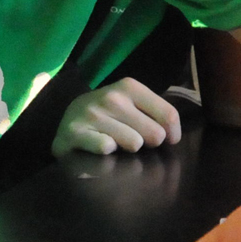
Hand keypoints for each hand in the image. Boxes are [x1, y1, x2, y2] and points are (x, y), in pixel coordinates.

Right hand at [52, 77, 183, 155]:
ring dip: (126, 151)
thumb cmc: (108, 116)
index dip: (172, 135)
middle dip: (147, 143)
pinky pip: (106, 148)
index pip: (169, 115)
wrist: (68, 120)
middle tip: (132, 141)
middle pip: (155, 134)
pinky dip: (106, 154)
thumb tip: (172, 137)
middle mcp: (112, 98)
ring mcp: (92, 114)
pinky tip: (99, 149)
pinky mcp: (75, 132)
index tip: (165, 141)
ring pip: (134, 143)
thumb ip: (156, 115)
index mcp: (129, 87)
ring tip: (114, 144)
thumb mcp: (131, 106)